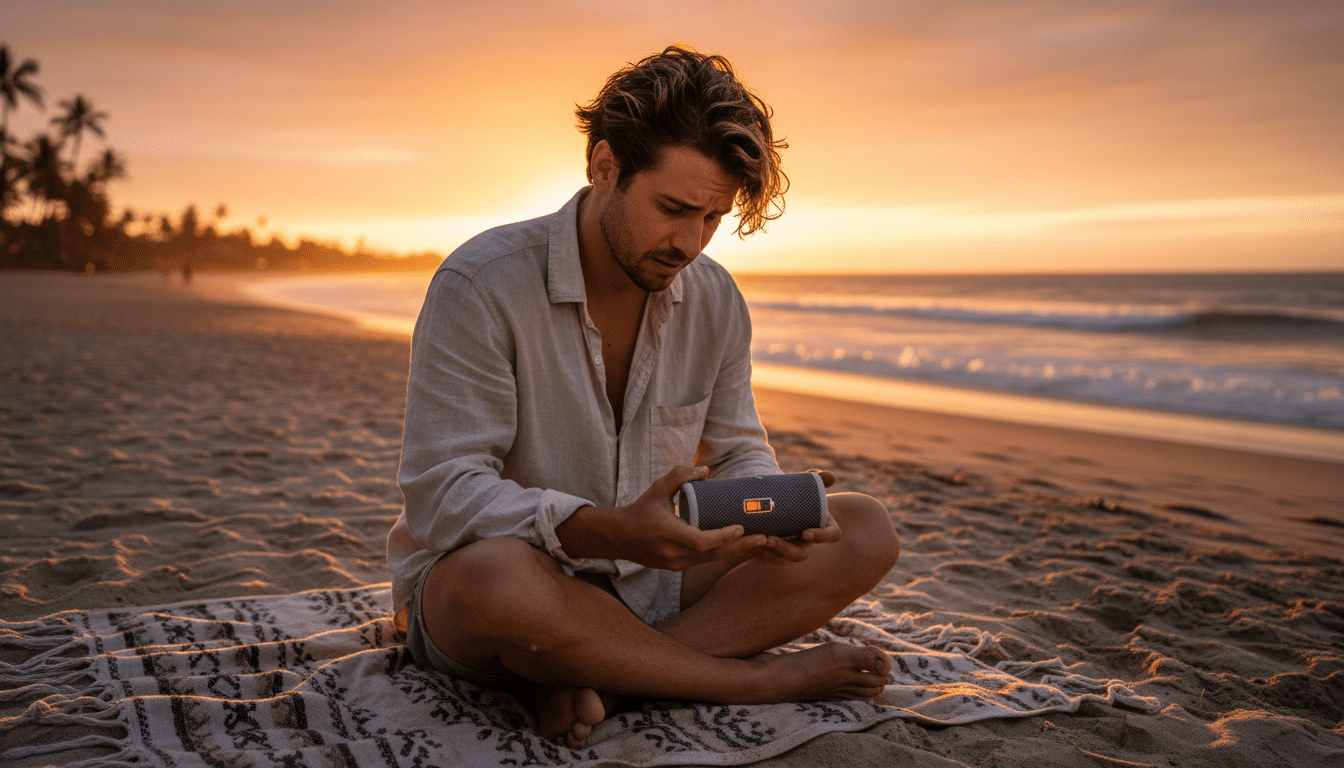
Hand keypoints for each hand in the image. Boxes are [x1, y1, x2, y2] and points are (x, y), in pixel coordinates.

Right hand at [556, 465, 770, 569]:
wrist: (618, 537)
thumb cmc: (640, 510)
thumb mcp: (657, 489)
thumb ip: (679, 475)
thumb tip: (706, 469)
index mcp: (668, 534)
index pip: (700, 542)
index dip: (723, 537)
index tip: (741, 528)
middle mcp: (673, 553)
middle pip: (713, 555)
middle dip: (740, 547)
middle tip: (765, 536)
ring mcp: (675, 564)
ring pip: (711, 561)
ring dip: (735, 552)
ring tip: (760, 542)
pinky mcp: (678, 567)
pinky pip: (705, 562)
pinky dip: (723, 555)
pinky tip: (740, 549)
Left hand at [743, 468, 840, 564]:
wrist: (777, 497)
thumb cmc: (796, 491)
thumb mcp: (806, 484)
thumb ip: (819, 478)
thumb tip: (830, 475)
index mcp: (822, 526)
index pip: (831, 535)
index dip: (821, 537)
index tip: (805, 532)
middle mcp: (807, 542)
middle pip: (801, 554)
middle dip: (785, 548)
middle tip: (770, 538)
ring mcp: (790, 549)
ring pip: (783, 559)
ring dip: (769, 553)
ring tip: (756, 542)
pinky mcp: (775, 550)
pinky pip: (768, 558)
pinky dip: (758, 553)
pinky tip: (748, 545)